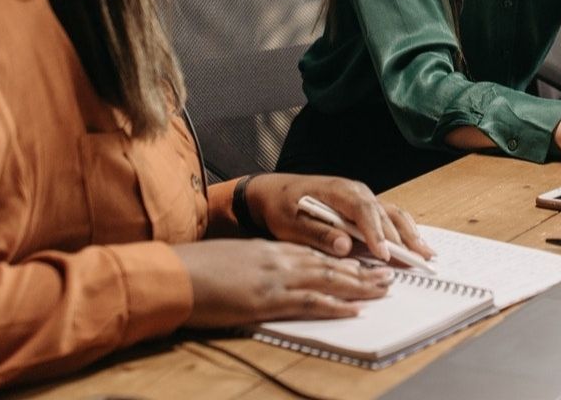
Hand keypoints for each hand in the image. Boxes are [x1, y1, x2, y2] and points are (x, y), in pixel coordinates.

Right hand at [175, 239, 392, 327]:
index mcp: (268, 250)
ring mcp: (275, 279)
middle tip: (385, 276)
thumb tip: (261, 275)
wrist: (175, 274)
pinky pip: (309, 302)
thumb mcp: (230, 259)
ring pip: (327, 280)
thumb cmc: (195, 268)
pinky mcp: (268, 300)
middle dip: (360, 271)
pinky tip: (353, 310)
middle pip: (328, 264)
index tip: (361, 264)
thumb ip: (252, 265)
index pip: (313, 253)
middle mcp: (278, 260)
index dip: (340, 259)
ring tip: (382, 290)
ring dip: (358, 286)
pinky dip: (334, 306)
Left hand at [243, 173, 434, 265]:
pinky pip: (388, 215)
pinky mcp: (363, 205)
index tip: (384, 255)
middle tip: (417, 260)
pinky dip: (404, 229)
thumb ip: (318, 234)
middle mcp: (355, 191)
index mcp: (337, 191)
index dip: (375, 233)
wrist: (274, 193)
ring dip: (410, 233)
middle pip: (383, 214)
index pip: (362, 211)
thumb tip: (344, 245)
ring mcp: (362, 196)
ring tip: (426, 253)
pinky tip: (415, 243)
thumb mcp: (290, 224)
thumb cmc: (281, 207)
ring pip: (392, 213)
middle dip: (401, 238)